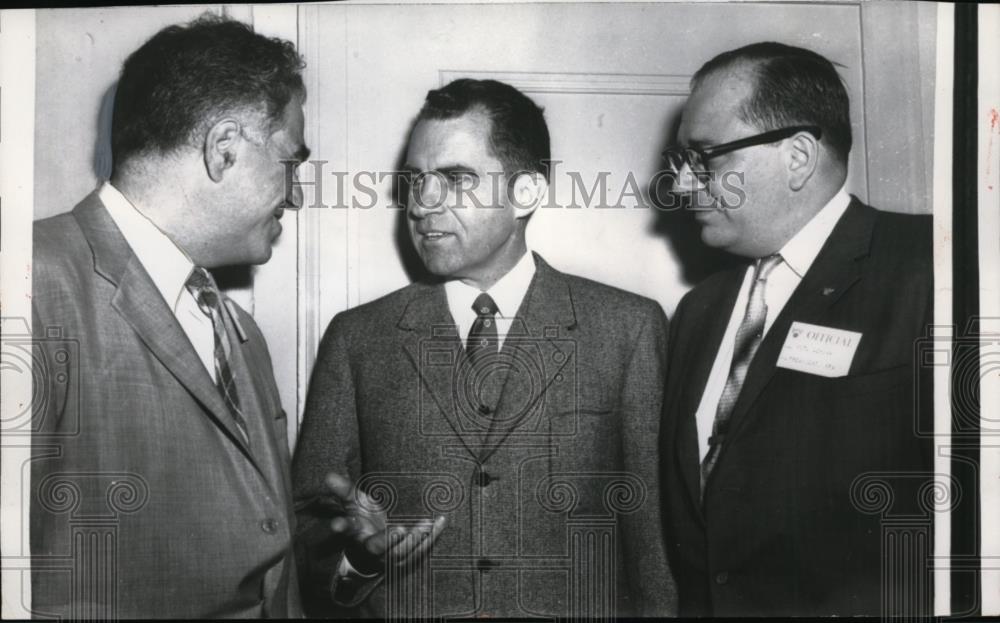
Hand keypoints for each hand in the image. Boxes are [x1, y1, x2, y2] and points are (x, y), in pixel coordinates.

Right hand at [324, 473, 446, 573]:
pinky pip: (421, 551)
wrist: (373, 552)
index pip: (347, 530)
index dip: (341, 527)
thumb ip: (344, 490)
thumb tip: (329, 476)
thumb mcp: (354, 504)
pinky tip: (441, 521)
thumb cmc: (364, 520)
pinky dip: (432, 537)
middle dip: (387, 540)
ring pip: (400, 553)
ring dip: (413, 539)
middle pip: (376, 548)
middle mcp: (370, 549)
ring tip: (424, 524)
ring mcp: (388, 558)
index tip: (337, 524)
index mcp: (355, 533)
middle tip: (399, 530)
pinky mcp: (406, 561)